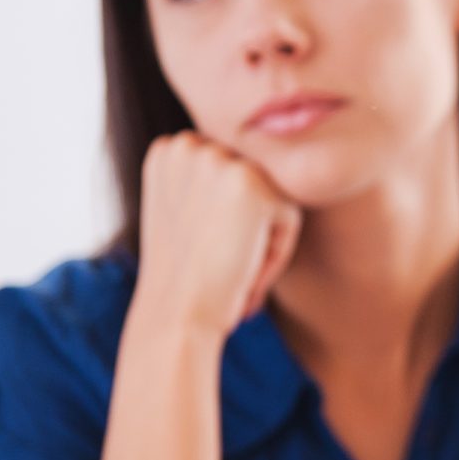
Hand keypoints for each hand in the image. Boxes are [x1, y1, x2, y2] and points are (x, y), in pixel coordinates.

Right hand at [127, 133, 302, 337]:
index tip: (205, 250)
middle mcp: (187, 145)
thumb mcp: (186, 215)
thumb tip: (260, 160)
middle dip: (248, 229)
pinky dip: (276, 252)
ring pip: (276, 201)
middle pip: (257, 185)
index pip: (232, 176)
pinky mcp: (249, 181)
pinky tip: (241, 268)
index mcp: (169, 150)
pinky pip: (289, 219)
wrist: (176, 314)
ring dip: (262, 239)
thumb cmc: (185, 278)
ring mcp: (217, 159)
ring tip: (228, 266)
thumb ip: (211, 184)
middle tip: (217, 263)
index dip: (227, 221)